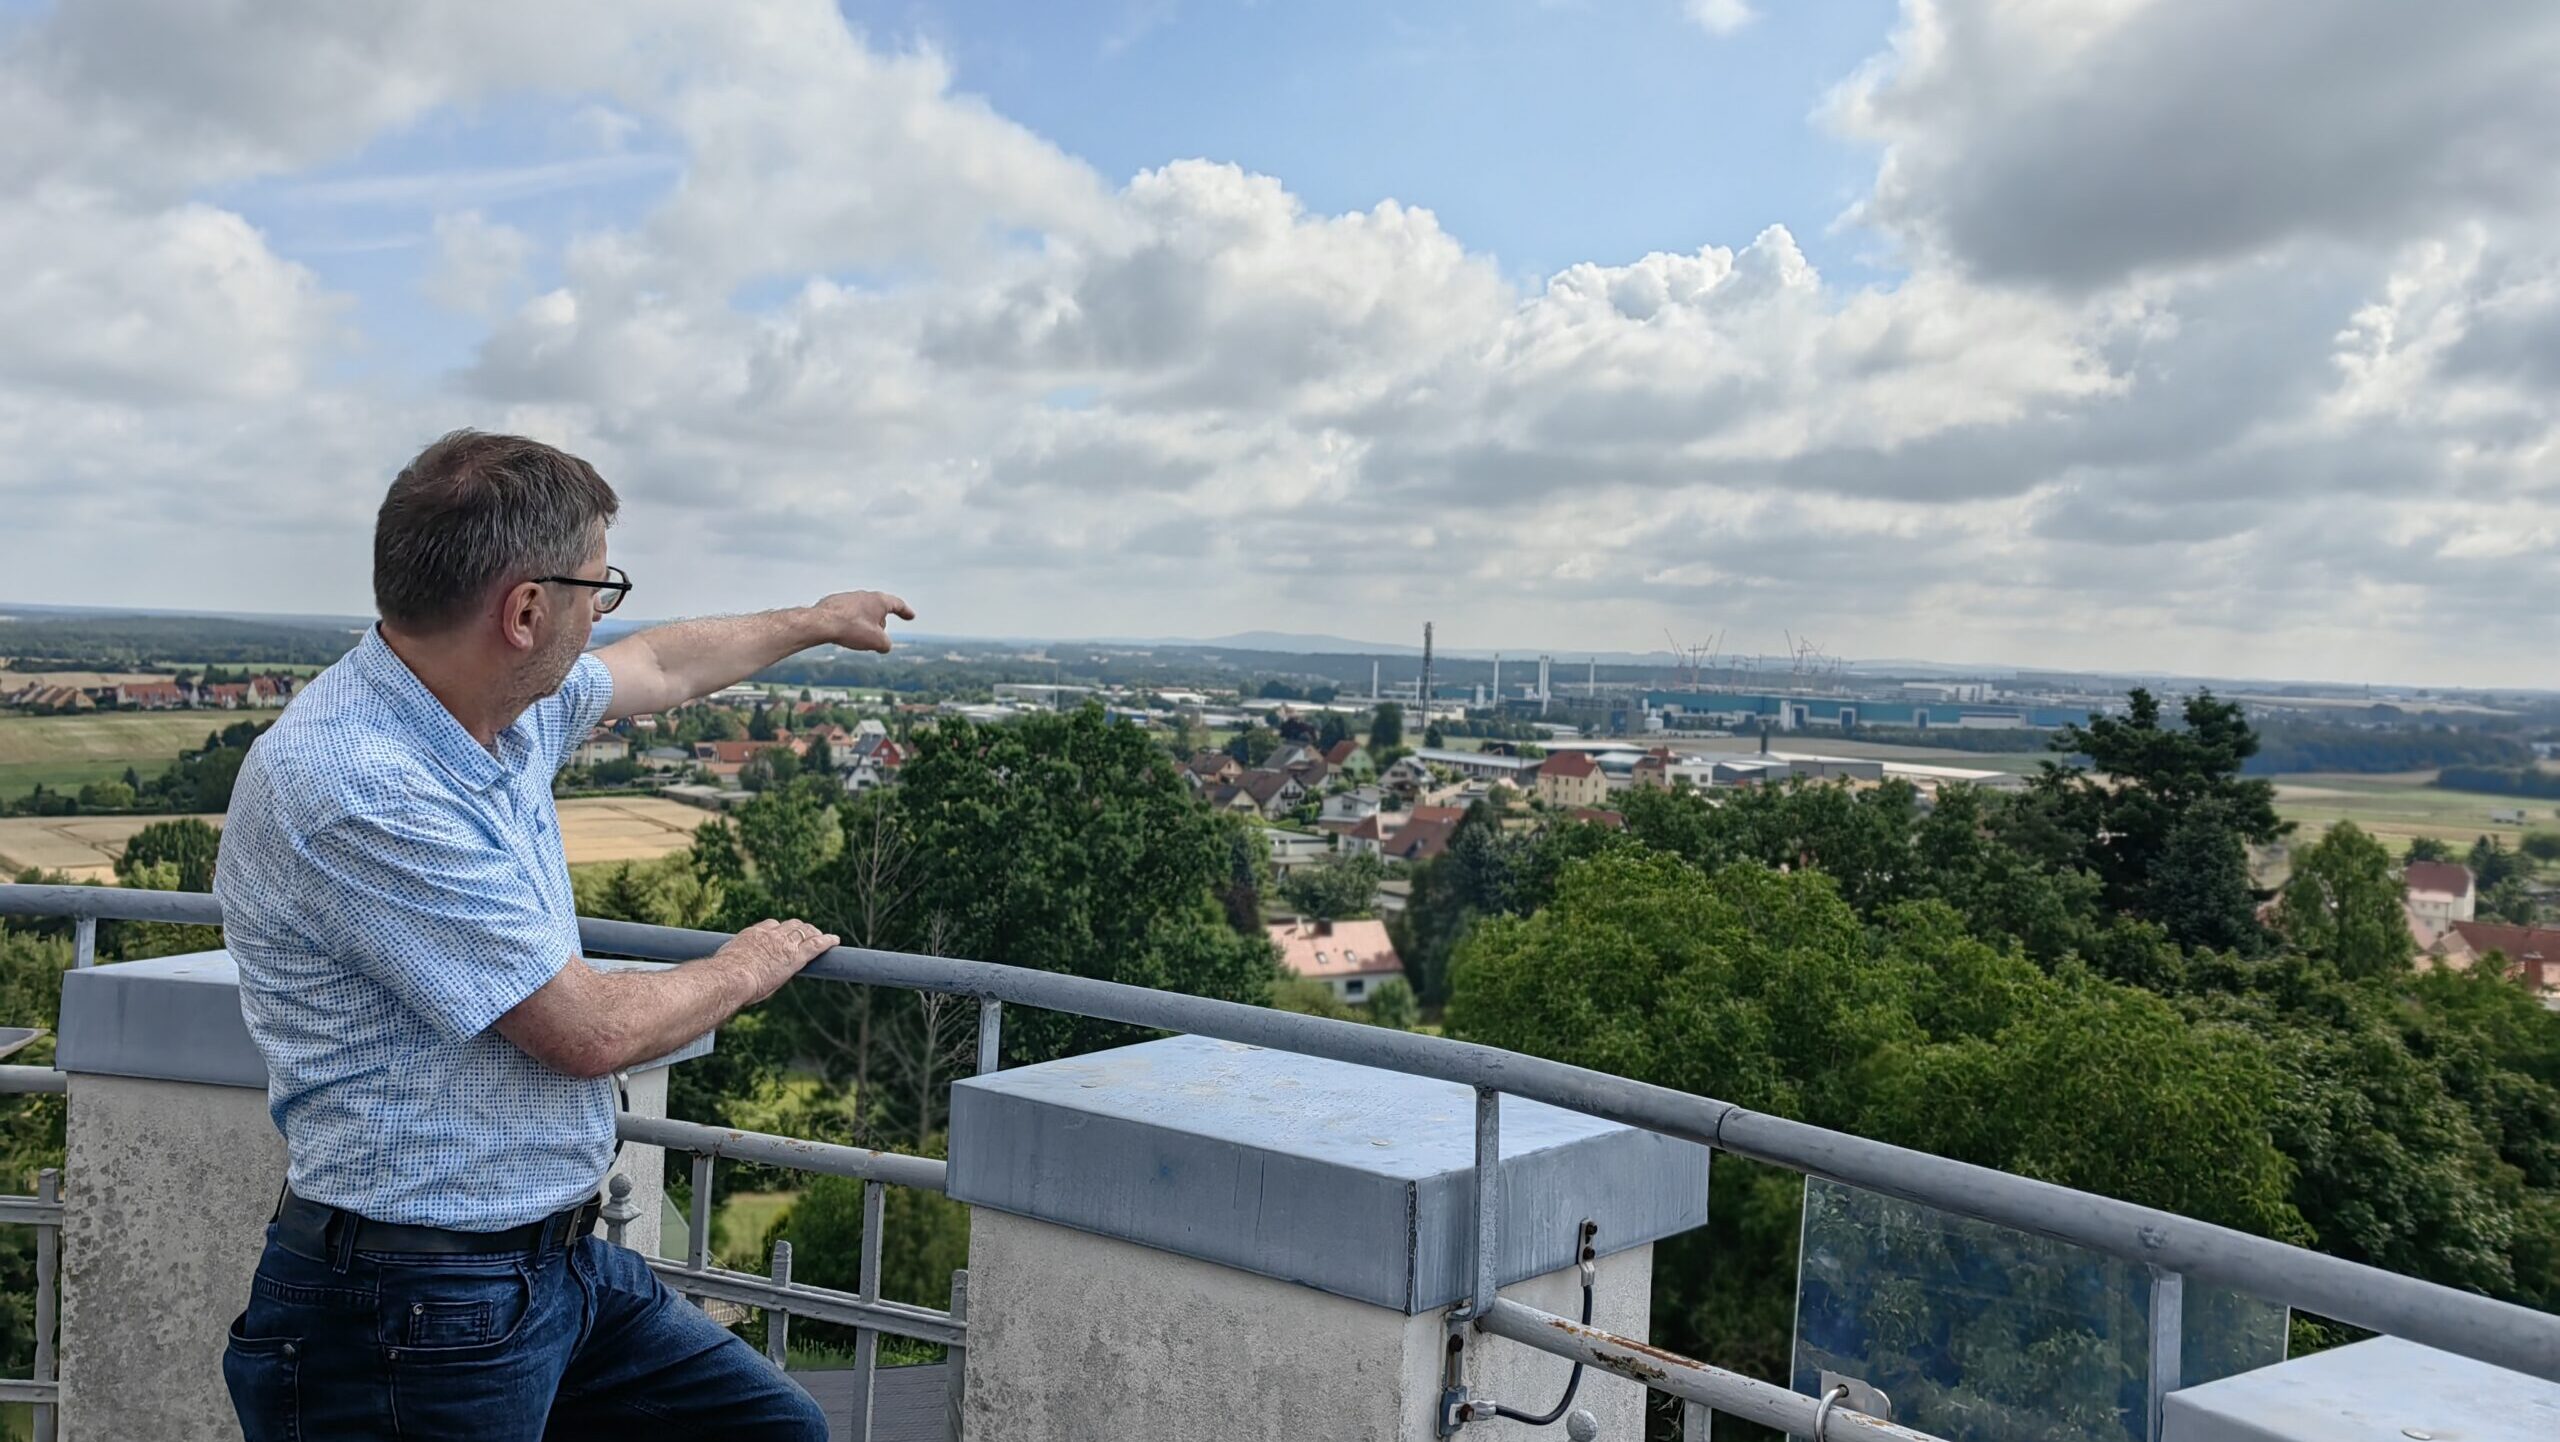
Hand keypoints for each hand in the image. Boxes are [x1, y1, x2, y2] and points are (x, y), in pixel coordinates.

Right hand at [716, 918, 839, 1006]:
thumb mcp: (726, 965)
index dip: (780, 929)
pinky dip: (827, 941)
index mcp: (753, 934)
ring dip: (814, 933)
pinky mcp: (796, 956)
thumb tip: (724, 975)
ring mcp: (784, 944)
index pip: (771, 925)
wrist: (730, 978)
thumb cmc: (723, 977)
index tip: (783, 934)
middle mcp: (770, 934)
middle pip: (790, 925)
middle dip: (799, 928)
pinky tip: (835, 941)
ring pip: (804, 932)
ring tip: (823, 937)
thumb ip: (732, 964)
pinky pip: (816, 944)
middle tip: (807, 933)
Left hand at [811, 590, 913, 653]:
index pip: (897, 605)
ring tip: (856, 638)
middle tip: (878, 639)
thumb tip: (884, 646)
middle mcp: (864, 595)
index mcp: (879, 600)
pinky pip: (846, 614)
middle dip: (879, 624)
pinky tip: (842, 633)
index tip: (910, 616)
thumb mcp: (877, 642)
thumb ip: (886, 644)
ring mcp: (848, 597)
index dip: (905, 612)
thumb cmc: (851, 629)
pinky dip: (848, 623)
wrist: (821, 623)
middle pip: (878, 610)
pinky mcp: (833, 602)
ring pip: (861, 612)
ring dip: (862, 625)